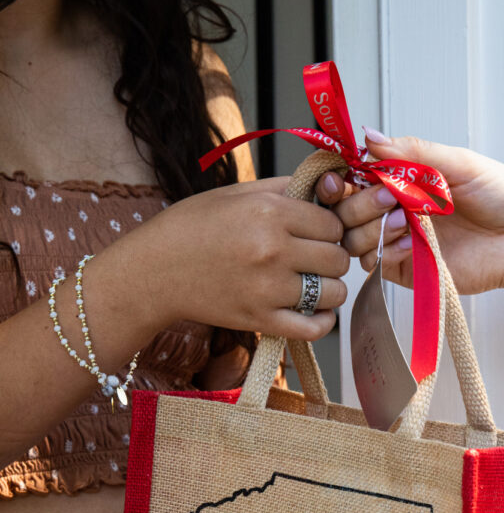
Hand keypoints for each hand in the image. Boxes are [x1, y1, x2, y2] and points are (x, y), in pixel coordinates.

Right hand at [127, 176, 349, 340]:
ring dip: (331, 290)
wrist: (156, 271)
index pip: (332, 223)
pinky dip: (324, 322)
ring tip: (315, 284)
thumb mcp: (237, 194)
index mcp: (269, 212)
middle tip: (316, 259)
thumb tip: (328, 184)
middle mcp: (272, 249)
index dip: (330, 228)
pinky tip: (318, 312)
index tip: (318, 233)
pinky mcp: (261, 320)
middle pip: (337, 258)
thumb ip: (285, 189)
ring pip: (333, 293)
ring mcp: (268, 289)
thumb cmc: (193, 227)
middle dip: (333, 257)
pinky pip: (313, 328)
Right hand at [315, 132, 503, 295]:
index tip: (349, 172)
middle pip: (348, 210)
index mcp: (406, 181)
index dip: (346, 176)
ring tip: (404, 219)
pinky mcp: (410, 270)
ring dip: (370, 226)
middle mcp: (399, 210)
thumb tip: (370, 137)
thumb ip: (412, 152)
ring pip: (356, 238)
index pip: (358, 178)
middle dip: (359, 202)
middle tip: (387, 196)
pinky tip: (408, 241)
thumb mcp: (459, 163)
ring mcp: (402, 242)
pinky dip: (384, 250)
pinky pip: (377, 264)